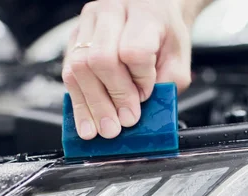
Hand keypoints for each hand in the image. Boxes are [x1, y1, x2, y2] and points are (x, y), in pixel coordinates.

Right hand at [62, 0, 201, 139]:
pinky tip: (87, 122)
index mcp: (142, 15)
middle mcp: (110, 14)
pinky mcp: (73, 40)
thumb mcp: (178, 60)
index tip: (146, 96)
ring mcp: (87, 25)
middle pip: (100, 60)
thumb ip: (167, 86)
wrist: (152, 14)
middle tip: (124, 122)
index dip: (140, 81)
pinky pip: (68, 74)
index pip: (133, 52)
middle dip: (112, 98)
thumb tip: (145, 115)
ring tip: (104, 129)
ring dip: (92, 105)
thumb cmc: (164, 37)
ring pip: (78, 67)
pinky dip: (79, 103)